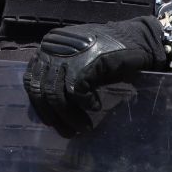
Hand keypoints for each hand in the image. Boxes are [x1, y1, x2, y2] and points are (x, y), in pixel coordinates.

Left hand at [21, 16, 166, 136]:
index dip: (39, 105)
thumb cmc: (109, 52)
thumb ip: (61, 75)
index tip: (50, 121)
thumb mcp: (78, 60)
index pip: (32, 80)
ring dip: (69, 116)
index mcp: (48, 47)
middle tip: (68, 132)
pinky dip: (86, 104)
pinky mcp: (86, 63)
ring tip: (83, 127)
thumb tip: (49, 106)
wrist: (139, 39)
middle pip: (41, 90)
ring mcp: (68, 56)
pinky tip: (96, 107)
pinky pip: (77, 93)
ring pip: (56, 95)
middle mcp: (53, 49)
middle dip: (53, 116)